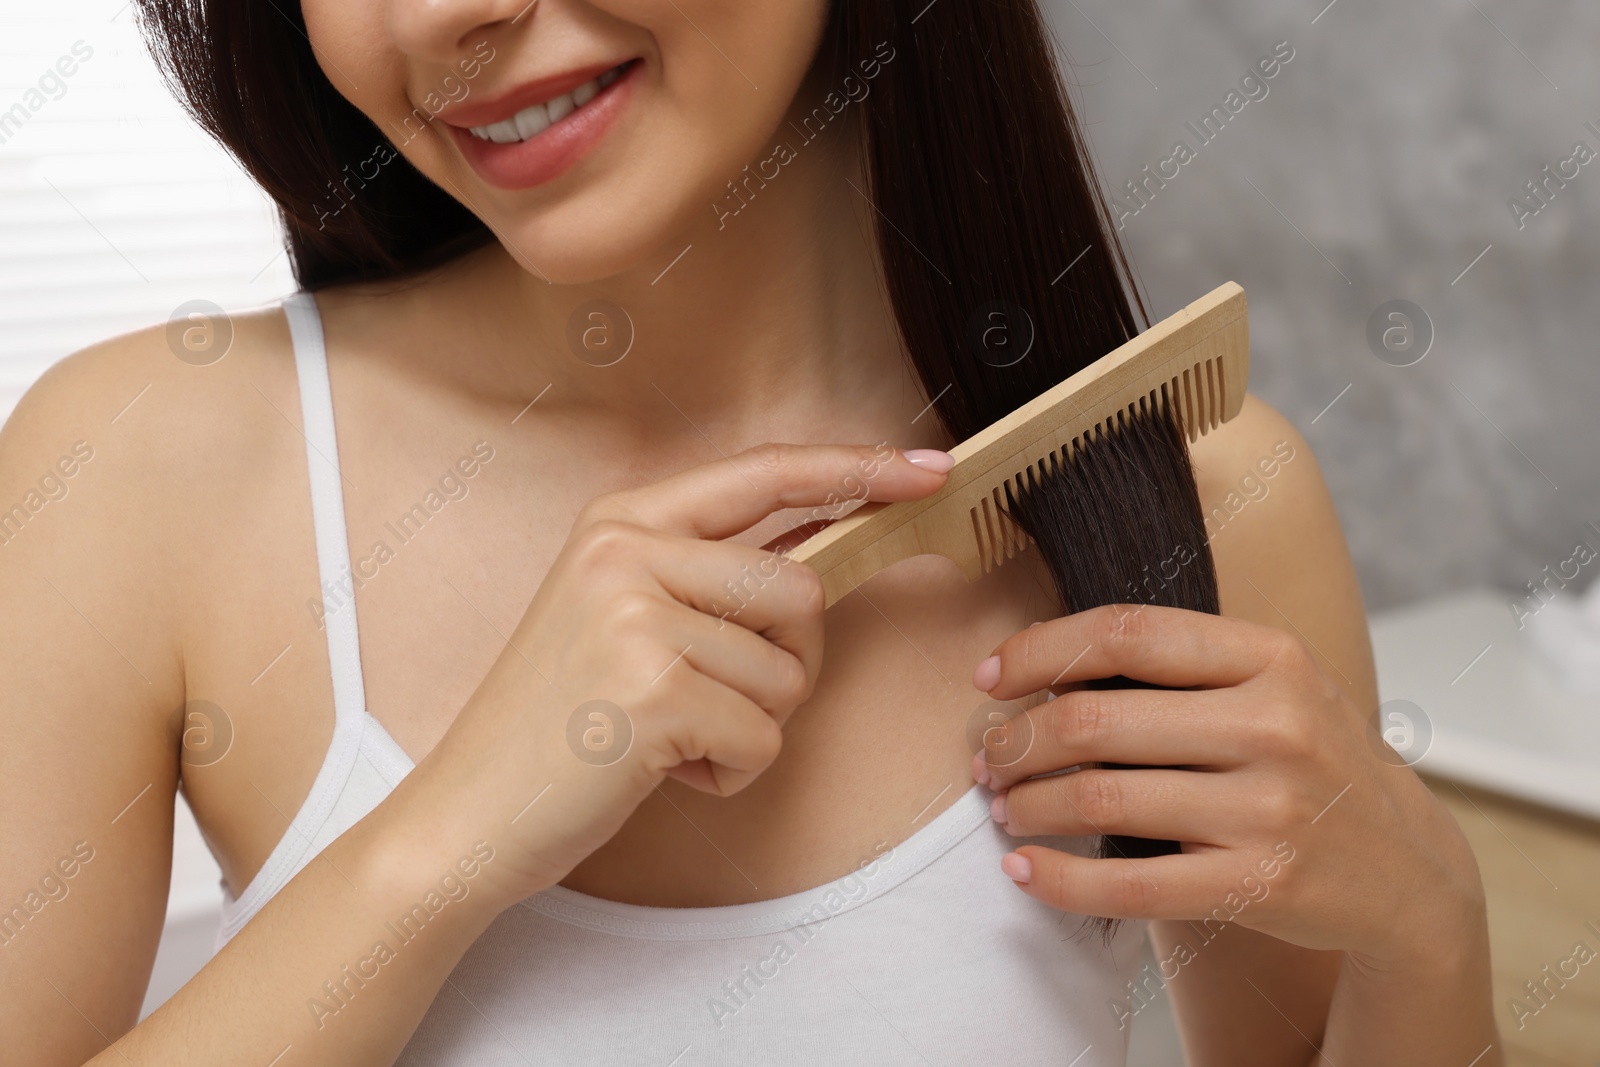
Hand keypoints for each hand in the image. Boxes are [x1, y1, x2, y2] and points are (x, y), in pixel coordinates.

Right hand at [399, 442, 954, 912]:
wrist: (468, 809)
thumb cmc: (558, 719)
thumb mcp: (621, 613)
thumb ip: (712, 572)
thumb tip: (828, 539)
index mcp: (623, 520)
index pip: (765, 472)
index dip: (856, 467)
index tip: (929, 468)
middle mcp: (626, 551)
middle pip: (801, 591)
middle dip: (787, 666)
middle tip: (716, 702)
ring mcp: (635, 616)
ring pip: (787, 673)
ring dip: (750, 726)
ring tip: (672, 735)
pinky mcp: (652, 690)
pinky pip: (762, 738)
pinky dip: (729, 773)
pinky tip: (662, 769)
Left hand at [971, 603, 1485, 968]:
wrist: (1410, 869)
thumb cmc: (1312, 761)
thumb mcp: (1274, 686)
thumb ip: (1182, 667)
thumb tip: (1044, 668)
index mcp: (1270, 656)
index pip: (1126, 633)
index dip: (1040, 650)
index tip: (991, 676)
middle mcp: (1274, 725)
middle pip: (1096, 719)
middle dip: (1018, 740)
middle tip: (989, 757)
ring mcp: (1271, 808)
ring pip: (1101, 799)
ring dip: (1029, 805)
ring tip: (1005, 808)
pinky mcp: (1262, 885)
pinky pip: (1131, 886)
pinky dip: (1061, 879)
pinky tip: (1025, 870)